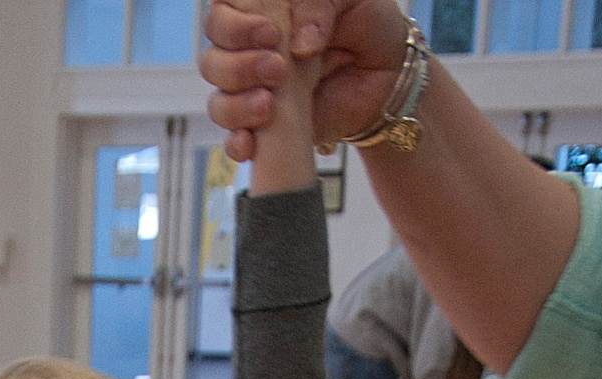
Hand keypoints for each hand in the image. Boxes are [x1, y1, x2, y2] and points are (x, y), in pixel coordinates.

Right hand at [200, 0, 408, 155]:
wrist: (389, 75)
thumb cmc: (367, 24)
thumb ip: (318, 5)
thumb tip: (300, 45)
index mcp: (263, 12)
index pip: (221, 14)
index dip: (234, 25)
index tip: (270, 33)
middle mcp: (251, 51)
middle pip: (212, 59)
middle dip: (238, 67)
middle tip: (278, 69)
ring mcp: (255, 92)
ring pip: (218, 101)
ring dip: (236, 105)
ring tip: (269, 105)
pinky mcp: (266, 129)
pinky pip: (234, 140)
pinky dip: (237, 143)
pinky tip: (250, 143)